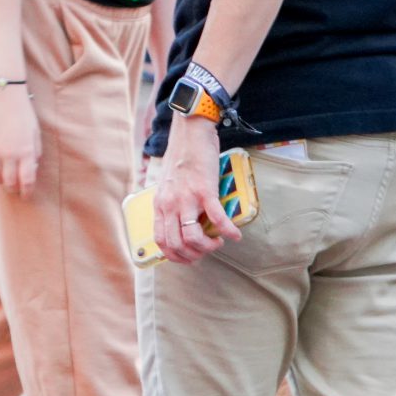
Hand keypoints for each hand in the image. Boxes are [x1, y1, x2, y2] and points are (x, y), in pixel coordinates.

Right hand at [0, 87, 40, 195]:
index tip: (27, 194)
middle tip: (14, 189)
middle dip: (12, 189)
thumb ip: (35, 152)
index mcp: (26, 152)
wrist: (4, 96)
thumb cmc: (23, 113)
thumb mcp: (35, 133)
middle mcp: (9, 154)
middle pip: (9, 181)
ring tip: (1, 179)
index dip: (27, 191)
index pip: (27, 180)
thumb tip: (31, 167)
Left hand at [151, 116, 234, 262]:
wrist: (190, 137)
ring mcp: (186, 199)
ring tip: (218, 242)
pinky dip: (227, 230)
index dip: (175, 256)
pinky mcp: (204, 190)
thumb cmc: (181, 162)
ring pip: (191, 237)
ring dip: (207, 247)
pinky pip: (216, 217)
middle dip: (193, 255)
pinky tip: (235, 235)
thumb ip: (171, 206)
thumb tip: (181, 224)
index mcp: (160, 206)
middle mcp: (169, 205)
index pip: (161, 241)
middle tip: (207, 251)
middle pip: (176, 244)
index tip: (190, 258)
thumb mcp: (168, 188)